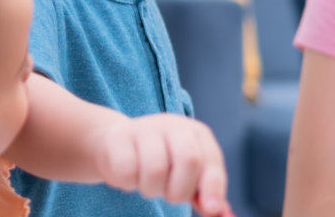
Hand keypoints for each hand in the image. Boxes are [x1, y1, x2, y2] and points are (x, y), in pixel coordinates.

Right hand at [92, 113, 231, 216]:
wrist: (116, 145)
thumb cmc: (160, 164)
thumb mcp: (187, 177)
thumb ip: (204, 194)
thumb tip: (218, 212)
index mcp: (197, 134)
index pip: (210, 161)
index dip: (212, 187)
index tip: (209, 208)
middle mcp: (174, 125)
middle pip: (189, 160)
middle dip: (179, 190)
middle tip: (168, 194)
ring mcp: (145, 128)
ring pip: (156, 169)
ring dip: (151, 189)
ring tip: (147, 184)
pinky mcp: (119, 136)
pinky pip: (127, 170)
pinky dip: (128, 183)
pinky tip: (129, 176)